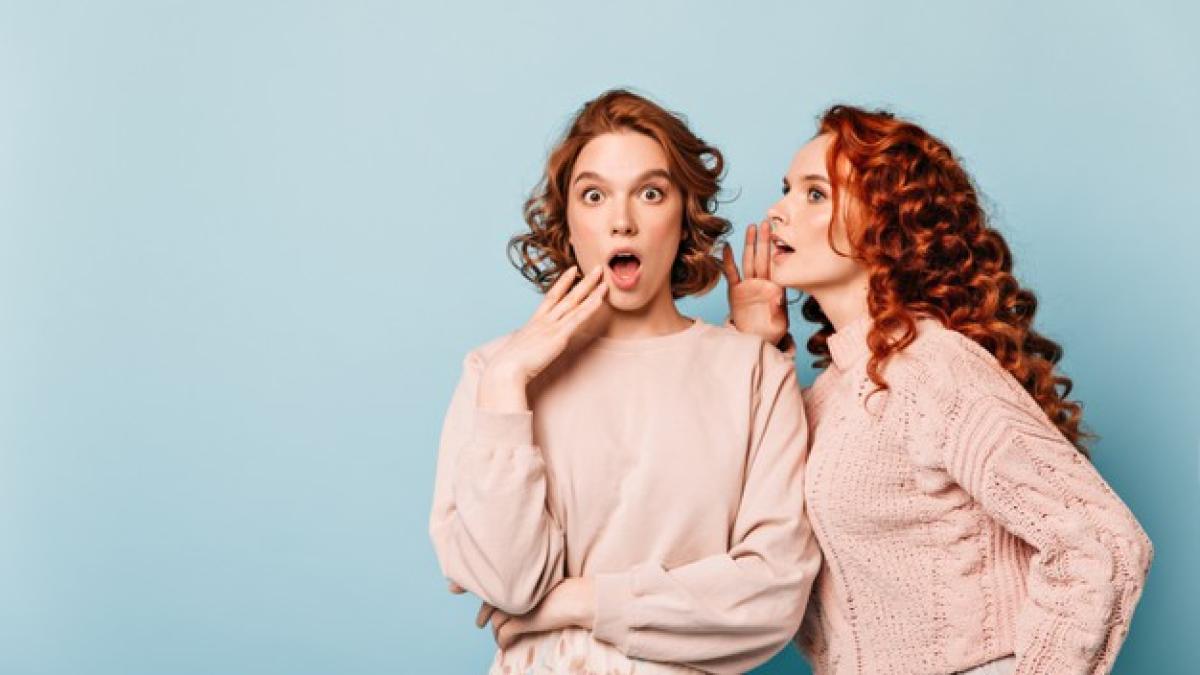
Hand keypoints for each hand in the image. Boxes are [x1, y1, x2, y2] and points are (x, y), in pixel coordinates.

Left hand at [477, 577, 594, 649]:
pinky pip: (504, 634)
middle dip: (483, 616)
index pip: (493, 588)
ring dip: (495, 632)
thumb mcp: (543, 586)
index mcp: (517, 580)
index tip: (484, 608)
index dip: (486, 600)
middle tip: (479, 623)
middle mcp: (514, 591)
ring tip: (498, 638)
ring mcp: (517, 606)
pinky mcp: (522, 621)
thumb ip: (528, 590)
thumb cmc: (566, 591)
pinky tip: (505, 646)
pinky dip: (502, 642)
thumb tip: (520, 600)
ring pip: (496, 622)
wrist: (576, 599)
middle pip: (489, 605)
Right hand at [478, 266, 607, 411]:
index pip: (551, 296)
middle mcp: (544, 320)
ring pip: (575, 303)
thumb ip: (523, 345)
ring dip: (591, 289)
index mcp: (534, 322)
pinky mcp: (558, 337)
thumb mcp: (516, 350)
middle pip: (567, 295)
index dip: (563, 283)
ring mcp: (552, 327)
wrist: (505, 369)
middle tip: (597, 268)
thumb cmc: (507, 365)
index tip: (572, 270)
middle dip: (583, 281)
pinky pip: (577, 318)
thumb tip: (522, 346)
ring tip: (602, 275)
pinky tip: (600, 298)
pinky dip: (589, 307)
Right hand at [722, 222, 788, 344]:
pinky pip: (731, 273)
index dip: (777, 251)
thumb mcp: (779, 325)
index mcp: (776, 289)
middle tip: (766, 223)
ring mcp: (748, 286)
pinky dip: (728, 260)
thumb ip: (778, 310)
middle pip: (763, 258)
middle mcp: (762, 284)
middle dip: (764, 240)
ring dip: (750, 245)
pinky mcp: (736, 291)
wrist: (755, 340)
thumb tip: (778, 296)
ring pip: (749, 261)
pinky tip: (727, 247)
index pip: (777, 266)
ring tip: (751, 227)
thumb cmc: (770, 333)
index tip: (779, 235)